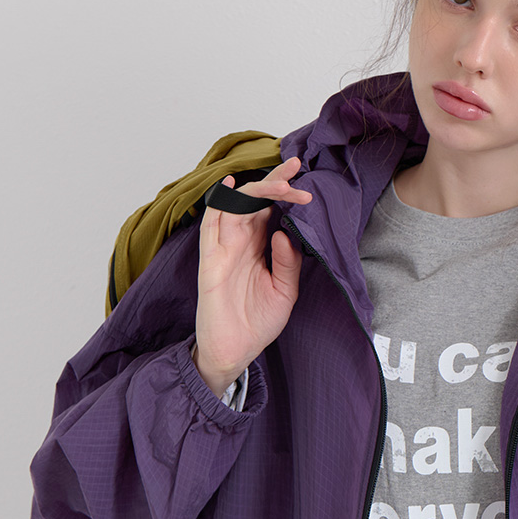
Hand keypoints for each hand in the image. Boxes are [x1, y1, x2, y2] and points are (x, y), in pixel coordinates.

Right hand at [194, 159, 312, 394]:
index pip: (272, 209)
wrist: (235, 352)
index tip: (306, 184)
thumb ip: (288, 262)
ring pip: (238, 205)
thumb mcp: (285, 292)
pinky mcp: (211, 259)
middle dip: (276, 181)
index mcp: (259, 246)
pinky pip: (211, 224)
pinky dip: (219, 202)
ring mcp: (225, 247)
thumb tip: (285, 231)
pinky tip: (231, 185)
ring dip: (259, 190)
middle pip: (256, 200)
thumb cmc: (257, 323)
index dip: (286, 193)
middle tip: (296, 167)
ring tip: (282, 183)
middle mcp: (241, 241)